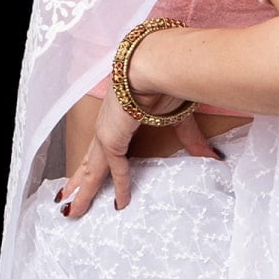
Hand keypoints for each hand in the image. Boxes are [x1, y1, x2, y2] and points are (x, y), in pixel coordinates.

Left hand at [57, 85, 221, 216]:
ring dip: (81, 191)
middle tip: (67, 200)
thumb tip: (212, 157)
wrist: (158, 66)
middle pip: (88, 161)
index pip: (103, 147)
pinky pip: (115, 169)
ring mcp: (106, 133)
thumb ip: (191, 140)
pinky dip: (120, 187)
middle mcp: (107, 126)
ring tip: (70, 212)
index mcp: (118, 117)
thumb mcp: (179, 118)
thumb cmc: (166, 81)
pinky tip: (120, 203)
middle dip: (78, 182)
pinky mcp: (112, 139)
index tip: (89, 178)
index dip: (98, 164)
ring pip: (90, 169)